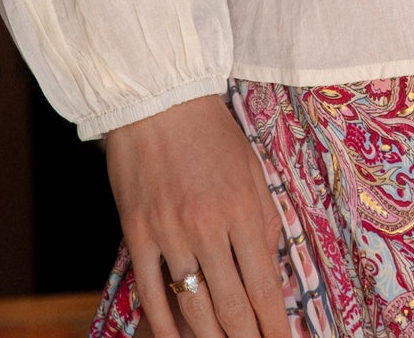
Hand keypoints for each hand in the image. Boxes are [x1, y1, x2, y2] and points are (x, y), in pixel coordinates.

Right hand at [106, 94, 288, 337]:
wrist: (157, 98)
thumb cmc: (210, 131)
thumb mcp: (251, 167)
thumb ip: (263, 217)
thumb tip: (271, 267)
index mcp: (243, 208)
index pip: (264, 285)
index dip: (275, 325)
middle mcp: (208, 226)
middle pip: (231, 305)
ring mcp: (170, 233)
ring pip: (194, 306)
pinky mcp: (138, 233)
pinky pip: (152, 291)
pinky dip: (165, 324)